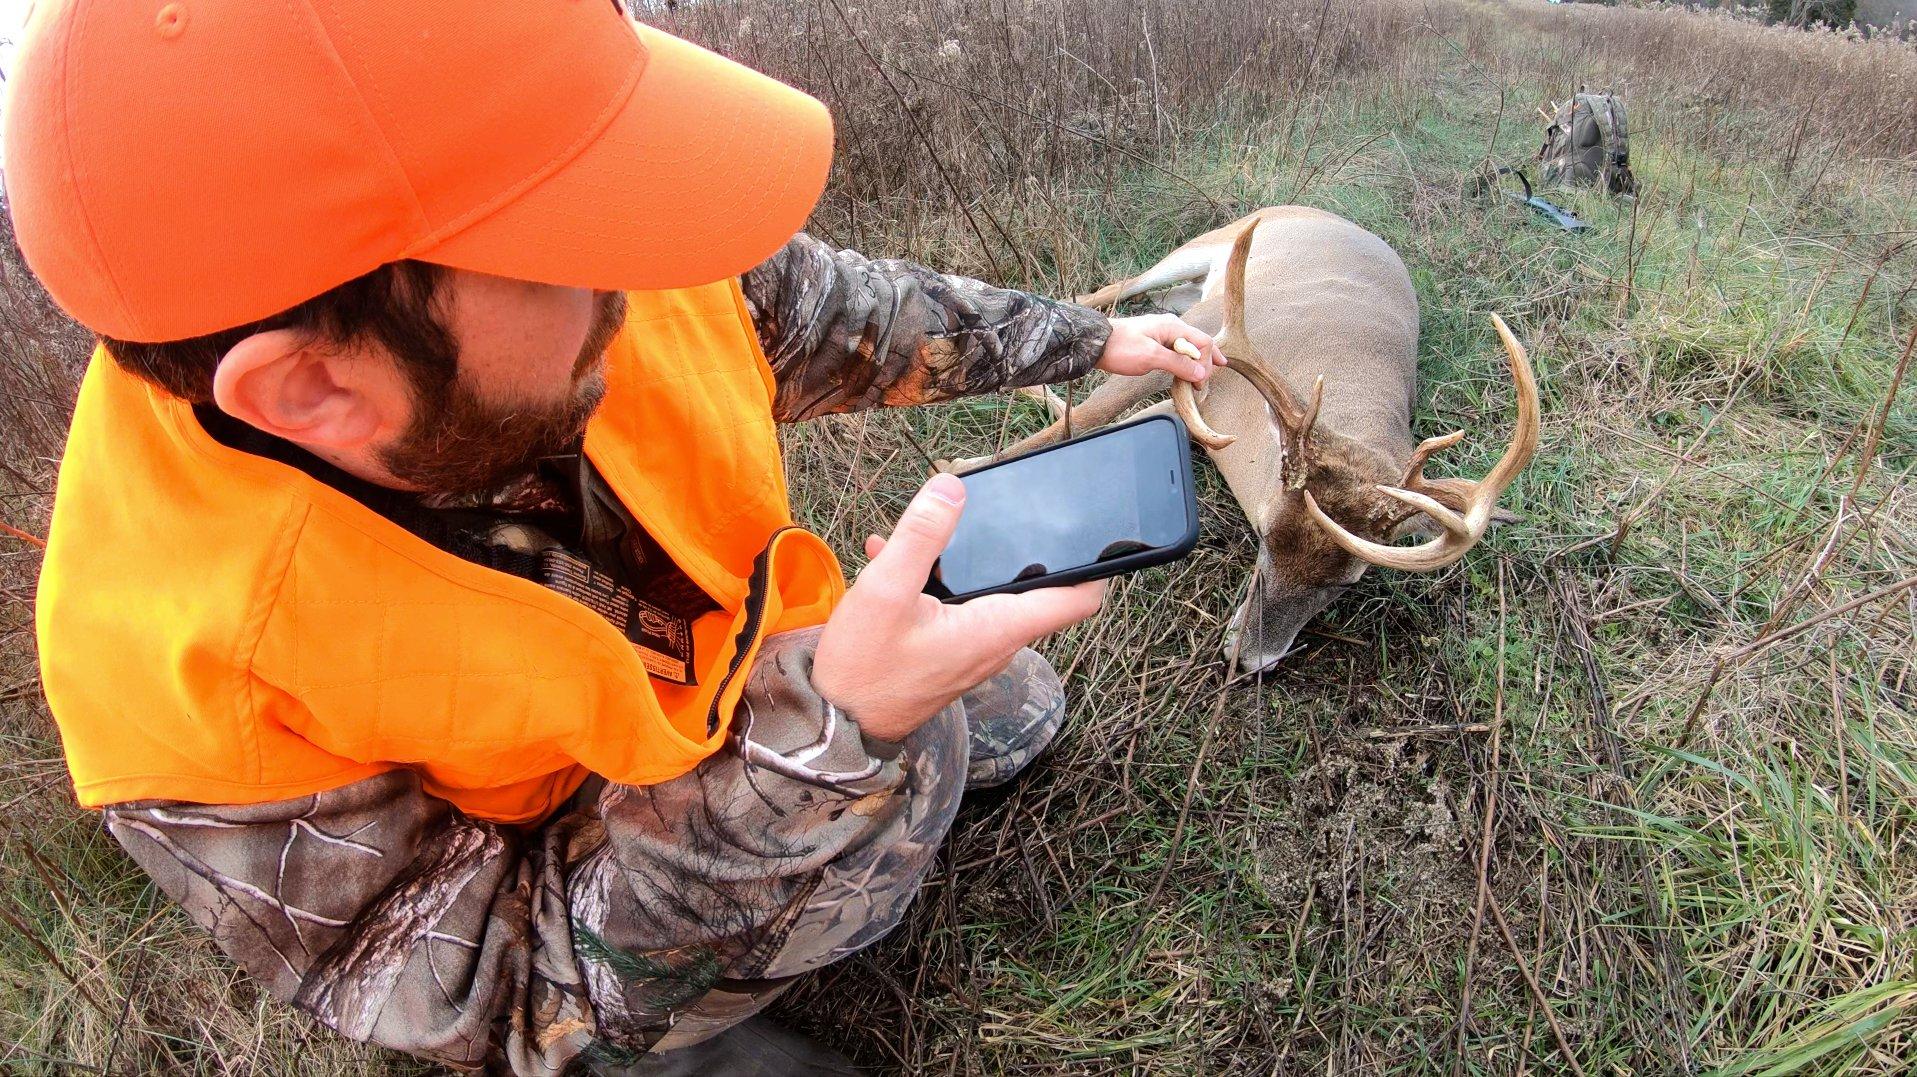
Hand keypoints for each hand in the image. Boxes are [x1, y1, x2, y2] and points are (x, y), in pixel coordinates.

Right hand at [812, 473, 1104, 742]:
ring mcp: (973, 649)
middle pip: (1033, 586)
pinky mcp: (948, 652)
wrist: (837, 728)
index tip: (1103, 531)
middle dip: (1021, 545)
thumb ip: (921, 537)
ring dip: (965, 559)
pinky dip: (935, 578)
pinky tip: (891, 554)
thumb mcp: (885, 591)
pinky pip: (956, 605)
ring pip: (988, 591)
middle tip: (1006, 506)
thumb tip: (951, 487)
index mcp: (998, 627)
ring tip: (928, 527)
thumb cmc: (864, 670)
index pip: (1077, 599)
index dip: (1099, 565)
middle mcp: (996, 641)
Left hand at [1096, 314, 1226, 384]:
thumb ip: (1177, 364)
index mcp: (1173, 327)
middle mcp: (1171, 328)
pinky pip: (1175, 352)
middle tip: (1206, 382)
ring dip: (1194, 364)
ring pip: (1187, 349)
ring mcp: (1162, 335)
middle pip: (1198, 344)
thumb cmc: (1121, 347)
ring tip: (1200, 379)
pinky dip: (1182, 363)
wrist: (1094, 343)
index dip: (1206, 363)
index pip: (1202, 342)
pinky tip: (1184, 372)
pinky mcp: (1153, 343)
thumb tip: (1200, 373)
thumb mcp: (1151, 357)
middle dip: (1206, 362)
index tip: (1200, 382)